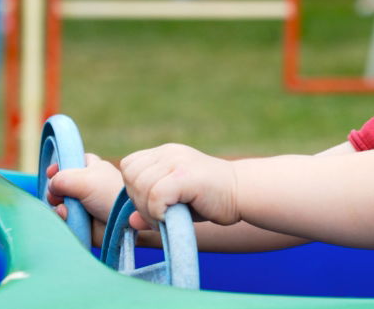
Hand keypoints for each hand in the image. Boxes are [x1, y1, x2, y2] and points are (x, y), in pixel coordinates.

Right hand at [47, 153, 123, 244]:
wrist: (123, 222)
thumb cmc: (108, 194)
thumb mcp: (84, 178)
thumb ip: (62, 178)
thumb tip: (51, 187)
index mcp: (92, 169)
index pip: (74, 161)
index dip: (60, 166)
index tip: (50, 172)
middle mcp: (87, 185)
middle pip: (60, 185)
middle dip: (54, 190)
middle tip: (56, 195)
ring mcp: (83, 204)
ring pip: (59, 203)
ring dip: (57, 205)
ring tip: (64, 208)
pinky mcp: (81, 221)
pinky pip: (63, 220)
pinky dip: (62, 218)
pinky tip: (67, 217)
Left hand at [119, 144, 239, 231]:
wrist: (243, 192)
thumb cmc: (211, 199)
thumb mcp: (176, 202)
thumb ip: (152, 207)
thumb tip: (131, 221)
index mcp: (165, 153)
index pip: (130, 165)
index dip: (134, 188)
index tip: (153, 203)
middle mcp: (169, 152)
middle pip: (131, 176)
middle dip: (139, 201)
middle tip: (161, 214)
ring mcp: (177, 161)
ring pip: (141, 187)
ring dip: (149, 210)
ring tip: (169, 216)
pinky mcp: (185, 175)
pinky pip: (155, 195)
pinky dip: (158, 212)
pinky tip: (174, 215)